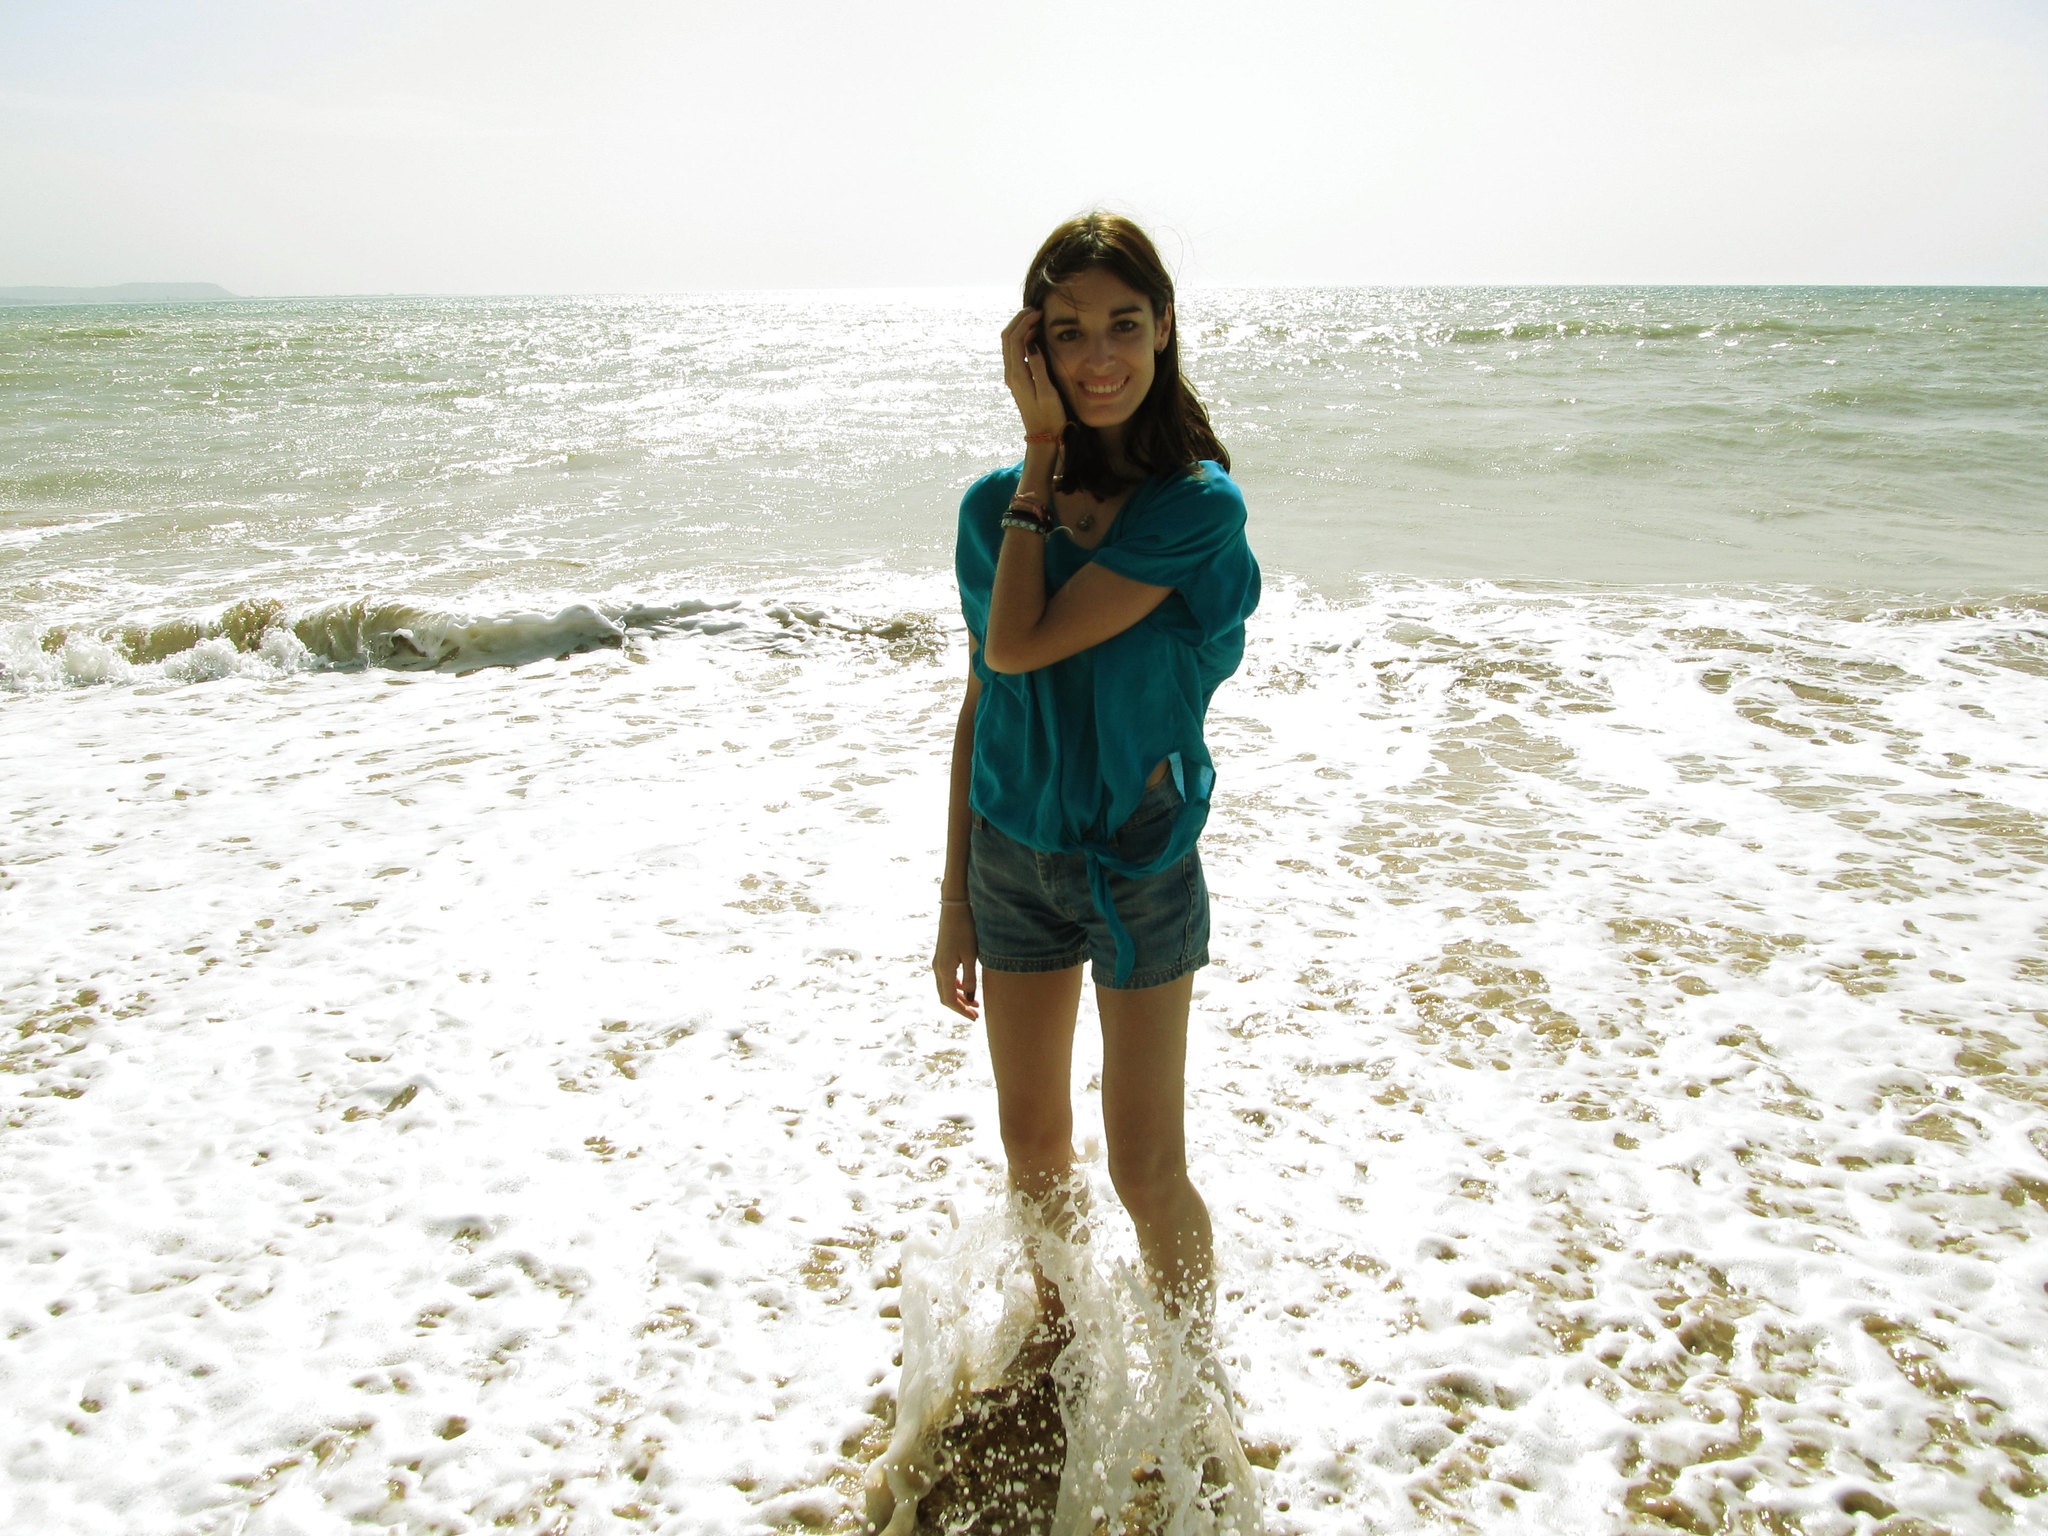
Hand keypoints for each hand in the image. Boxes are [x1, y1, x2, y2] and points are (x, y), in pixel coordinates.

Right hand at [932, 905, 979, 1019]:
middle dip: (960, 1007)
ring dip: (959, 997)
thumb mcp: (971, 955)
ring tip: (974, 1002)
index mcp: (944, 970)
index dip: (961, 1011)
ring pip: (945, 988)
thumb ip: (970, 977)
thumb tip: (970, 996)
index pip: (949, 1000)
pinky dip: (956, 986)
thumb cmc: (965, 930)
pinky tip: (967, 986)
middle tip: (976, 1014)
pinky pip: (946, 978)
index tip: (975, 1017)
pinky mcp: (942, 956)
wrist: (954, 909)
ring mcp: (938, 962)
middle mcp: (938, 968)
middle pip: (945, 996)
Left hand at [1001, 308, 1065, 439]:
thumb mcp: (1048, 392)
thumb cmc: (1050, 416)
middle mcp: (1011, 373)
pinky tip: (1035, 335)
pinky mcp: (1018, 379)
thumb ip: (1038, 367)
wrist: (1043, 436)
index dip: (1025, 321)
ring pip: (1009, 343)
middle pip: (1007, 337)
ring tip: (1036, 318)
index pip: (1014, 339)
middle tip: (1036, 310)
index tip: (1040, 313)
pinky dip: (1022, 338)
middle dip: (1019, 320)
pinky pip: (1014, 351)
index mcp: (1017, 374)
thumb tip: (1031, 344)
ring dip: (1020, 328)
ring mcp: (1013, 376)